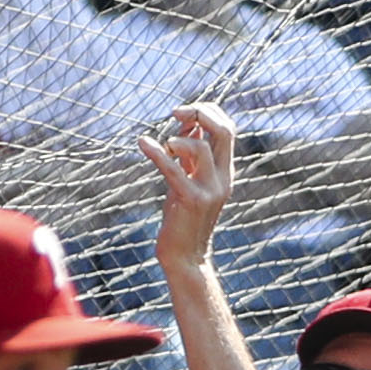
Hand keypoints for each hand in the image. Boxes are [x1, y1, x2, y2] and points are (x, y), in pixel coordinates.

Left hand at [143, 101, 240, 269]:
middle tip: (175, 112)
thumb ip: (191, 157)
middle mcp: (222, 179)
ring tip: (163, 147)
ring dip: (176, 139)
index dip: (209, 112)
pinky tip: (142, 144)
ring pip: (200, 148)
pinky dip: (156, 152)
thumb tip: (188, 125)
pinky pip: (173, 169)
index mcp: (224, 172)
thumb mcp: (190, 182)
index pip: (228, 130)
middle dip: (200, 112)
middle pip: (224, 131)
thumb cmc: (183, 219)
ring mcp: (209, 190)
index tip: (184, 111)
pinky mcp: (190, 200)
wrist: (186, 257)